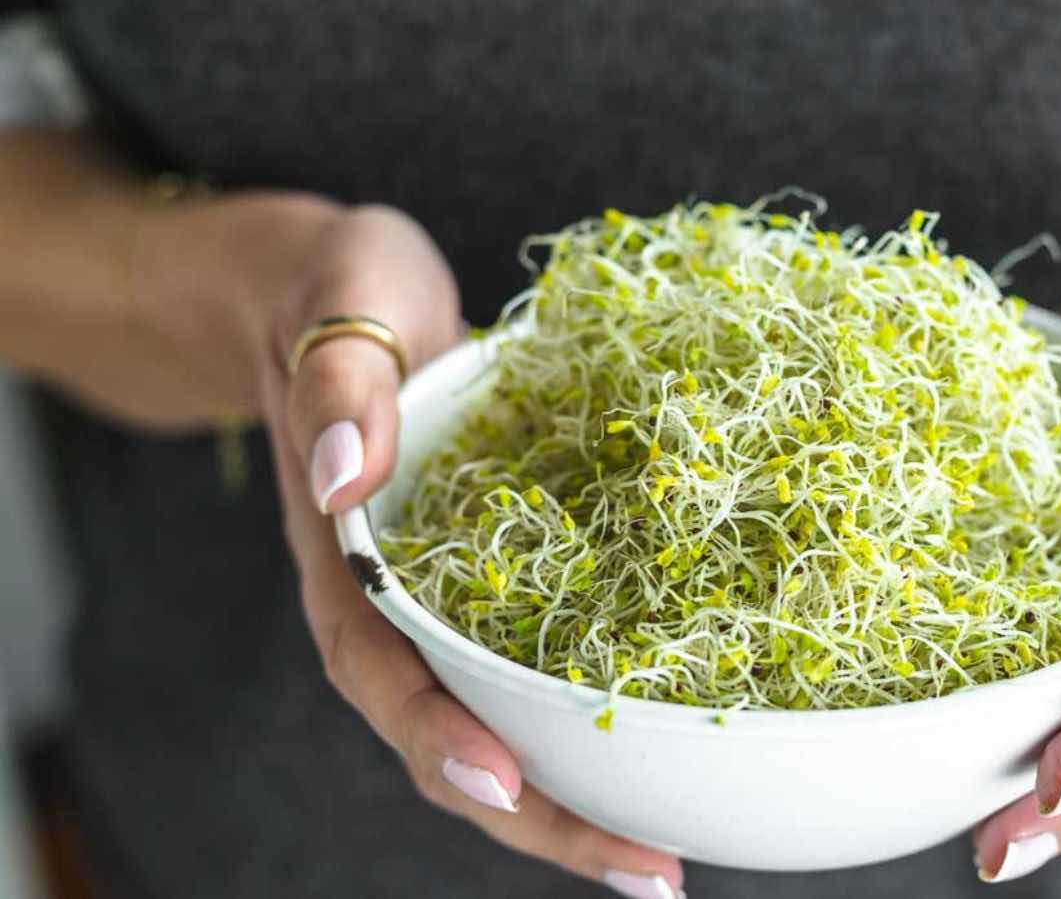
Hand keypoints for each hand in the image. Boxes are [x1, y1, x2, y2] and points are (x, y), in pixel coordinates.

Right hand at [145, 195, 686, 897]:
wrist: (329, 290)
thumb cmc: (334, 288)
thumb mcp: (342, 301)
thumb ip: (338, 379)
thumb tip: (344, 472)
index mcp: (348, 554)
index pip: (382, 669)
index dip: (437, 735)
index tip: (507, 787)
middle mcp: (395, 600)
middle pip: (450, 735)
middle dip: (539, 817)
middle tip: (645, 874)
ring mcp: (444, 599)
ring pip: (497, 723)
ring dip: (574, 800)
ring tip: (663, 860)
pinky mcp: (495, 579)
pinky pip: (535, 669)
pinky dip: (588, 725)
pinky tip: (663, 759)